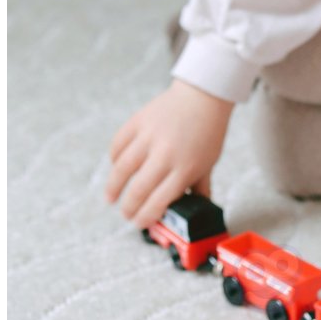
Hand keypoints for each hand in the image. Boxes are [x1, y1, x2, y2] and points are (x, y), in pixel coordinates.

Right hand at [105, 79, 233, 228]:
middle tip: (126, 215)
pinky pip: (119, 145)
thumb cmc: (208, 132)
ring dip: (113, 188)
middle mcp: (166, 154)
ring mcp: (149, 137)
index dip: (145, 217)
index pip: (159, 201)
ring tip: (111, 198)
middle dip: (128, 208)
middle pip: (138, 190)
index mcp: (186, 168)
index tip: (139, 223)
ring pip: (122, 169)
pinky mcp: (138, 122)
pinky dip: (114, 158)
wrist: (204, 95)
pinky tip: (116, 168)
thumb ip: (200, 187)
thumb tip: (198, 209)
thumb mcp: (209, 163)